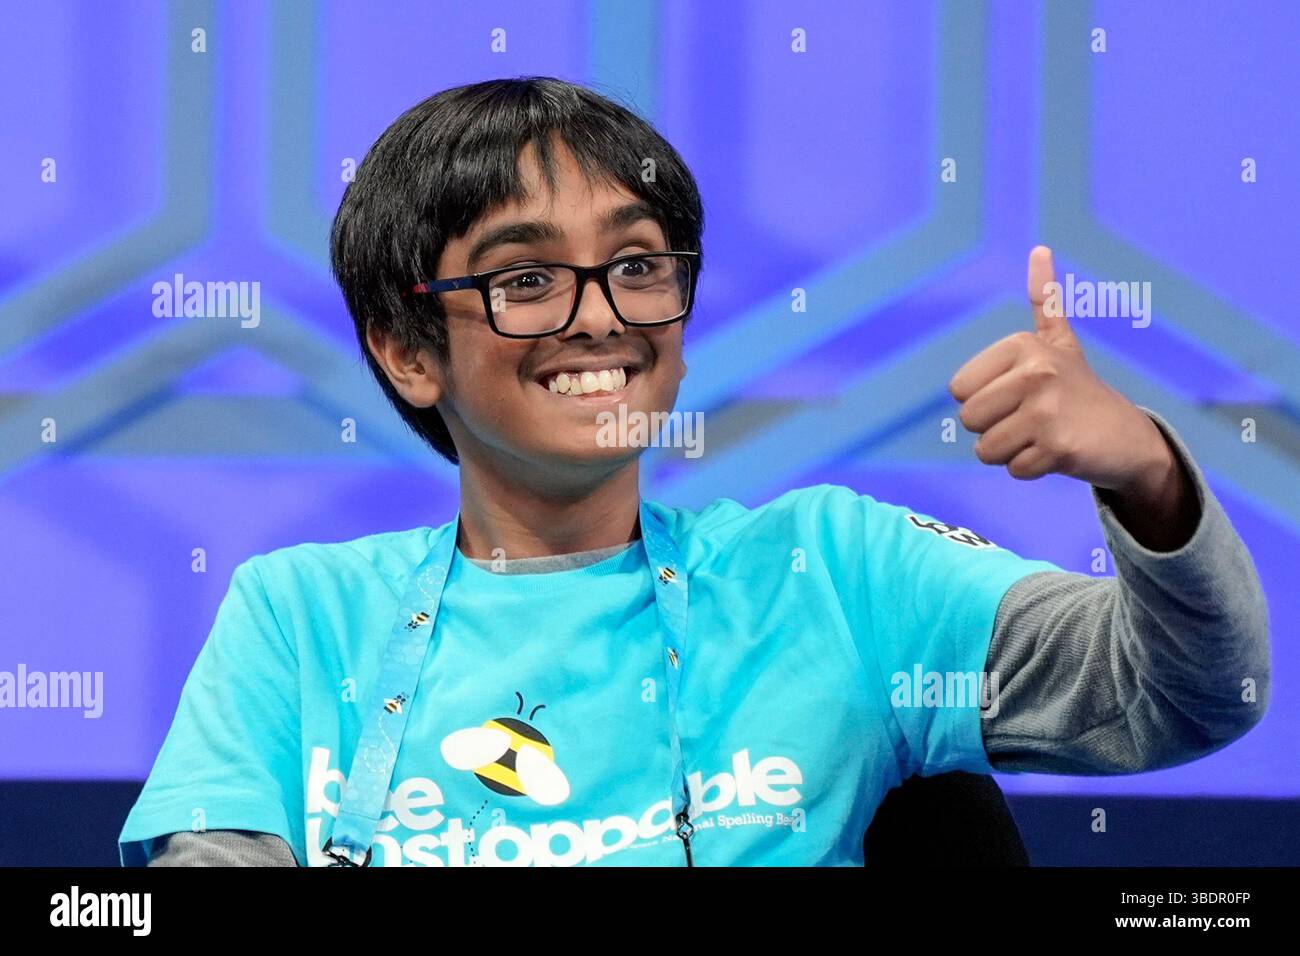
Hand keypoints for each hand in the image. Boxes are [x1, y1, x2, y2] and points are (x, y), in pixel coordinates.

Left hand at [948, 246, 1197, 548]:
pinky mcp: (1058, 448)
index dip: (982, 401)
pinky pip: (1013, 469)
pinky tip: (1058, 452)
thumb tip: (1039, 248)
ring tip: (1042, 435)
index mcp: (1023, 345)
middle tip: (1031, 419)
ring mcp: (1047, 410)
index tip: (1018, 394)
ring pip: (985, 450)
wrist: (1127, 436)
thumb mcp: (1058, 341)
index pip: (959, 390)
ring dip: (1010, 451)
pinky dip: (1032, 469)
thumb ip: (1045, 300)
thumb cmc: (1077, 389)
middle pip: (968, 421)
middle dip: (993, 429)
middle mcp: (1035, 372)